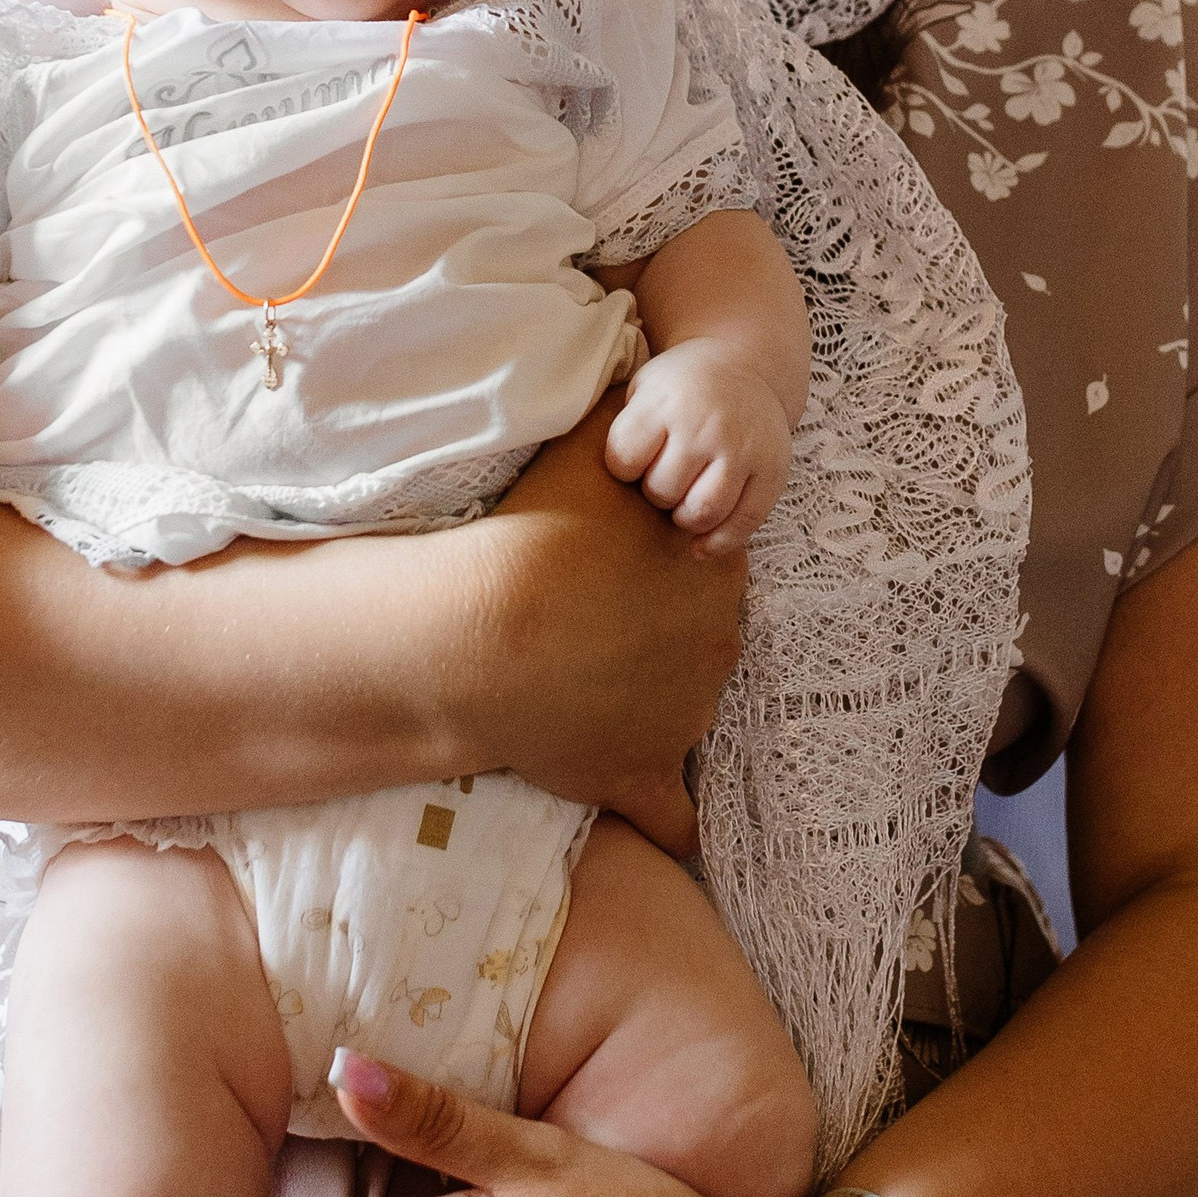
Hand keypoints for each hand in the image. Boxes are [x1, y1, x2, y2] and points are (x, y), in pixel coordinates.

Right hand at [478, 402, 748, 854]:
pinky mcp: (637, 776)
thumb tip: (638, 359)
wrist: (481, 633)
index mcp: (713, 572)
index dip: (660, 561)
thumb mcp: (591, 447)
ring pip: (681, 707)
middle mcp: (715, 648)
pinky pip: (674, 818)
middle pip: (697, 635)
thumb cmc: (536, 536)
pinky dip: (680, 826)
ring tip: (586, 682)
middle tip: (593, 616)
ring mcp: (680, 718)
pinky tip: (687, 837)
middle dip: (657, 628)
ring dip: (650, 699)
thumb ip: (624, 408)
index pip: (705, 563)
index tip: (614, 562)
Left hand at [602, 342, 792, 556]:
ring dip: (684, 518)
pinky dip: (718, 543)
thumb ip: (625, 428)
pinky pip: (744, 523)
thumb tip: (594, 488)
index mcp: (665, 403)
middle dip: (655, 494)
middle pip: (662, 490)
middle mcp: (706, 426)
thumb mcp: (644, 387)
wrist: (744, 364)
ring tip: (682, 503)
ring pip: (701, 512)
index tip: (632, 462)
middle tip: (662, 480)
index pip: (624, 460)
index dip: (622, 469)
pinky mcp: (772, 471)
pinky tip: (700, 545)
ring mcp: (742, 450)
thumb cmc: (681, 387)